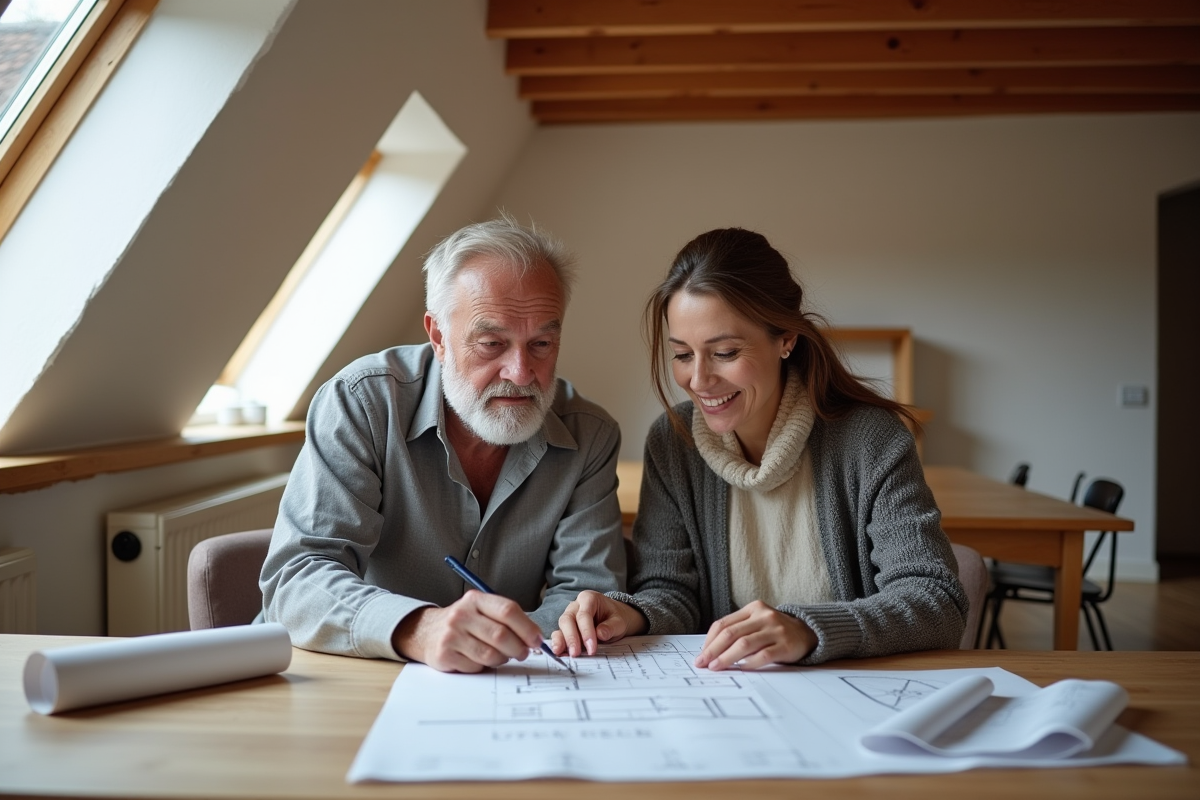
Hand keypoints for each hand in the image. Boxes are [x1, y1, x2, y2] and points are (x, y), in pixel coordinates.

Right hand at [391, 590, 542, 672]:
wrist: (426, 632)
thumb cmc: (463, 623)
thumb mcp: (481, 610)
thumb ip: (505, 619)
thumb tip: (534, 638)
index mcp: (476, 599)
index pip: (508, 610)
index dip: (527, 628)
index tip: (537, 640)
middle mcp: (462, 614)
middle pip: (501, 635)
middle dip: (518, 648)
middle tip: (523, 653)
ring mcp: (452, 635)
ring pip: (490, 654)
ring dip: (502, 659)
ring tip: (501, 656)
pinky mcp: (445, 654)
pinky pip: (476, 666)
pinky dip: (483, 667)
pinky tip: (479, 659)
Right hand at [551, 590, 647, 656]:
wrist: (614, 618)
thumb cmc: (615, 617)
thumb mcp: (619, 621)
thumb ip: (611, 627)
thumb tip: (600, 634)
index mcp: (588, 598)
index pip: (584, 615)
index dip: (586, 632)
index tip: (591, 648)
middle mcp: (575, 606)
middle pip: (568, 619)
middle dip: (571, 637)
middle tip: (576, 653)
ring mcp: (569, 617)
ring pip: (561, 627)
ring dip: (562, 641)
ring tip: (563, 654)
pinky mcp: (566, 629)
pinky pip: (559, 634)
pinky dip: (559, 644)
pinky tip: (560, 654)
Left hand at [693, 601, 815, 670]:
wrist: (807, 633)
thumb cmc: (774, 631)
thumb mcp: (756, 623)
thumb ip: (738, 631)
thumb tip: (710, 651)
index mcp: (753, 608)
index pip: (724, 624)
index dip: (709, 641)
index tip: (700, 655)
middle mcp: (763, 616)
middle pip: (731, 634)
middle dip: (713, 650)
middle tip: (702, 663)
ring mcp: (775, 630)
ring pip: (744, 644)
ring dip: (726, 658)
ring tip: (716, 667)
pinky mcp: (785, 645)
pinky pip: (763, 655)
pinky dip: (749, 663)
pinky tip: (741, 668)